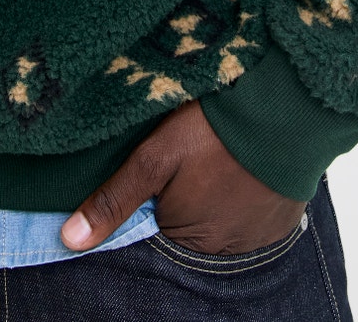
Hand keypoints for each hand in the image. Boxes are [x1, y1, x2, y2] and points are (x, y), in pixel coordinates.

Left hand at [61, 100, 305, 255]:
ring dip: (216, 199)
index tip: (157, 175)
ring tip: (216, 159)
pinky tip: (242, 166)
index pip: (155, 231)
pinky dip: (245, 197)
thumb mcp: (155, 155)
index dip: (152, 201)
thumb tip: (70, 240)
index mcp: (188, 238)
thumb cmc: (214, 130)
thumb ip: (115, 198)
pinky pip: (254, 217)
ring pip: (221, 222)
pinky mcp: (284, 220)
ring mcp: (257, 237)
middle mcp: (225, 250)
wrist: (287, 107)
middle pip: (189, 229)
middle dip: (183, 201)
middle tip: (191, 161)